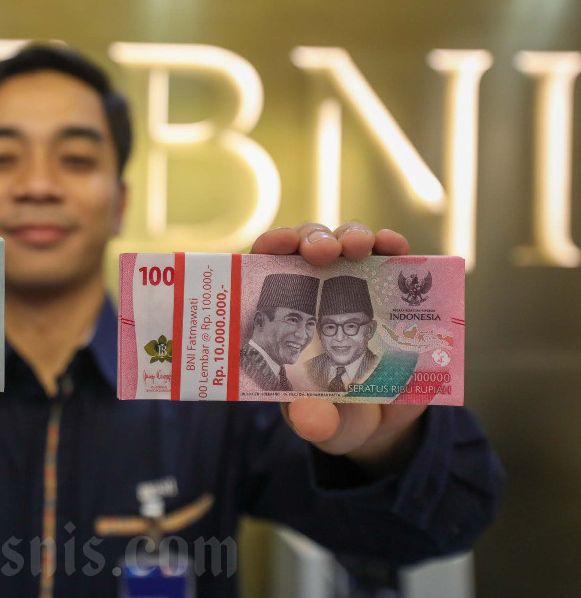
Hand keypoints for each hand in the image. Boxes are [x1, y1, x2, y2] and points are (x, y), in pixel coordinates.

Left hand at [251, 222, 426, 475]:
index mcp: (283, 318)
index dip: (269, 248)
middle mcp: (314, 293)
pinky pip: (392, 259)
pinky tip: (395, 246)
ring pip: (347, 243)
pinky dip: (393, 246)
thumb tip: (309, 421)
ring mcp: (354, 288)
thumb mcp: (322, 423)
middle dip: (313, 239)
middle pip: (306, 248)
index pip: (266, 269)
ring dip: (352, 236)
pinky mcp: (392, 292)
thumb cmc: (334, 416)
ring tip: (359, 246)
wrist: (382, 426)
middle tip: (322, 252)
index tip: (277, 244)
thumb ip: (312, 419)